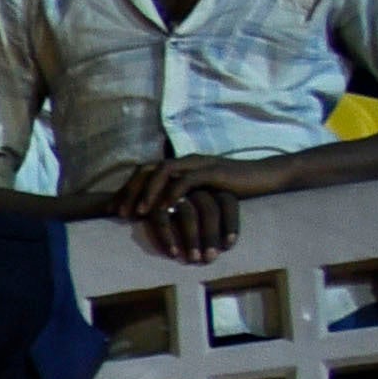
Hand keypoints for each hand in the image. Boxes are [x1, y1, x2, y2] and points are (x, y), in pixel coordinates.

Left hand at [99, 157, 266, 261]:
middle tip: (118, 214)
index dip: (126, 190)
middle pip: (147, 169)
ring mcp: (199, 164)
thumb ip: (180, 199)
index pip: (144, 173)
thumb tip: (156, 216)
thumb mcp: (201, 196)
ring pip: (163, 171)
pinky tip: (165, 208)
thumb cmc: (232, 190)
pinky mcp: (214, 171)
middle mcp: (185, 161)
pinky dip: (173, 193)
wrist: (265, 178)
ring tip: (138, 212)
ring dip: (147, 192)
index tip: (112, 211)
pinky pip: (187, 180)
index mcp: (180, 166)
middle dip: (130, 191)